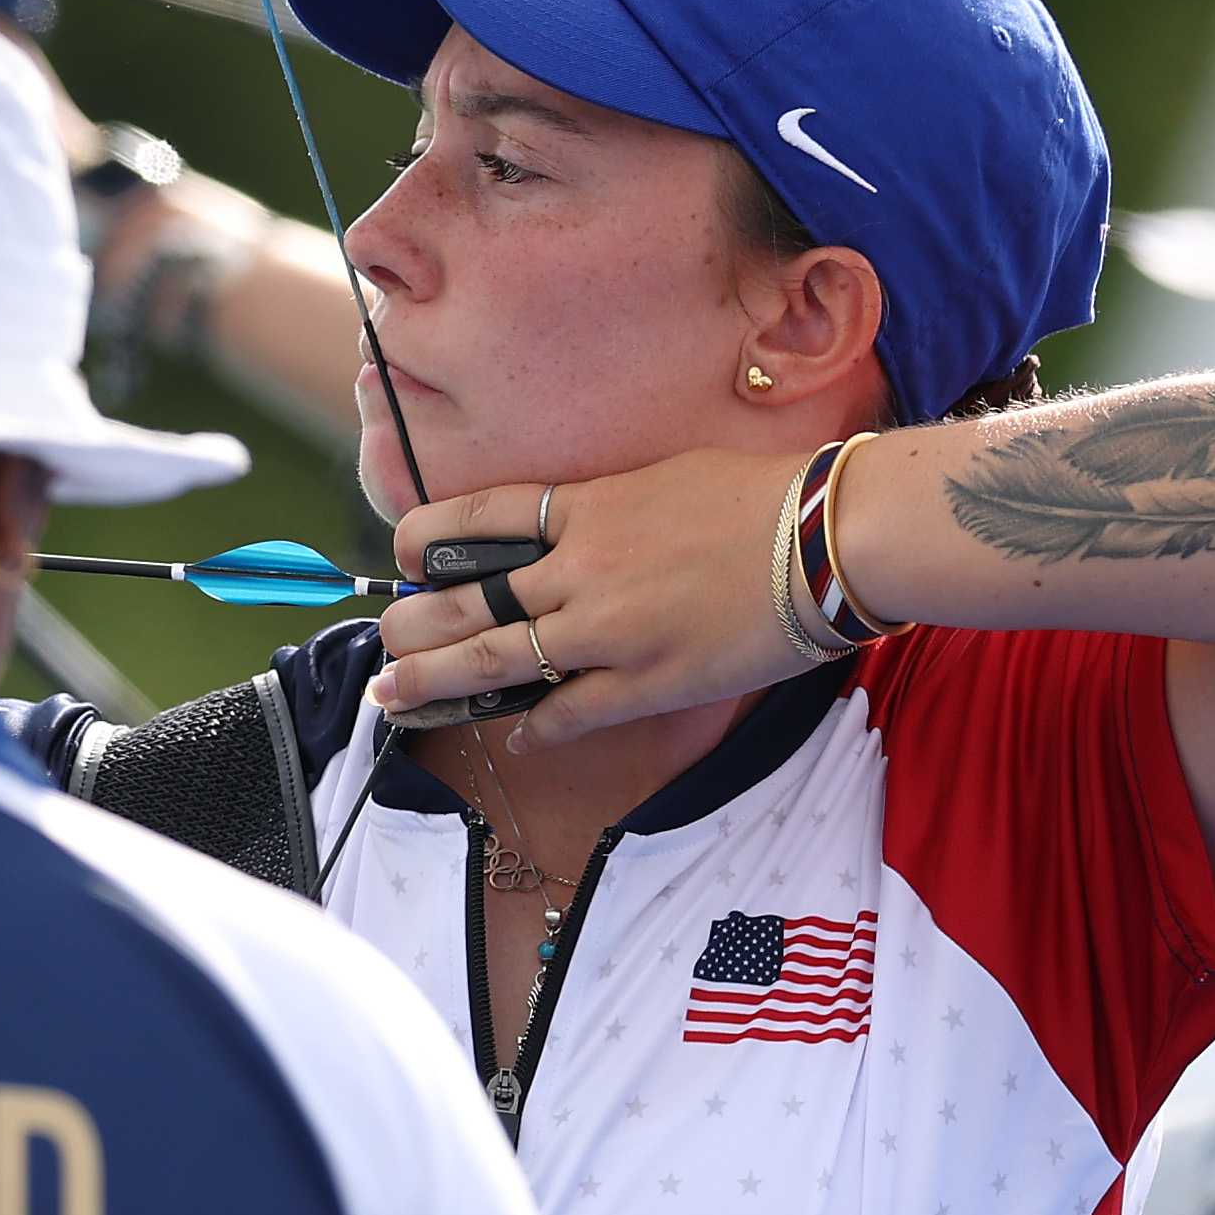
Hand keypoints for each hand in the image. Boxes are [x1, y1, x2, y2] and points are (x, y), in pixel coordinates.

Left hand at [375, 449, 832, 748]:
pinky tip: (517, 740)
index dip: (427, 539)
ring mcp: (609, 630)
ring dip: (439, 684)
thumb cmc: (762, 496)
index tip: (405, 556)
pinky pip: (572, 713)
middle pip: (468, 599)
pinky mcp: (647, 681)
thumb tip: (576, 526)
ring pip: (499, 661)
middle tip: (384, 643)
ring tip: (395, 697)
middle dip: (415, 626)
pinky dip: (537, 729)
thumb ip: (610, 507)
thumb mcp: (667, 475)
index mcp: (585, 506)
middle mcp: (580, 568)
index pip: (477, 516)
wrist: (830, 537)